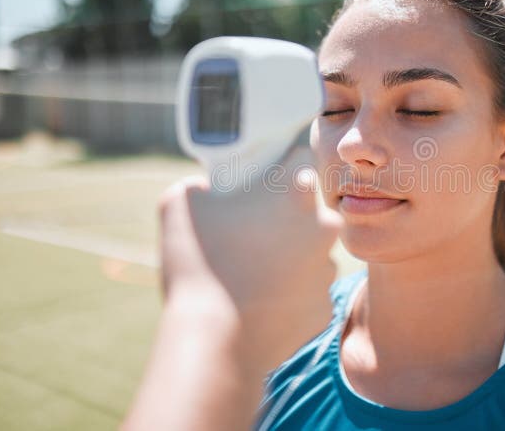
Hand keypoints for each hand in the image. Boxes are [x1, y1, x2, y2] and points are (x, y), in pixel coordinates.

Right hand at [157, 145, 342, 370]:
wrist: (214, 342)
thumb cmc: (198, 266)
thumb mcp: (178, 204)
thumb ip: (196, 185)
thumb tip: (203, 189)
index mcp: (295, 194)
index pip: (300, 162)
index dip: (279, 169)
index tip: (261, 183)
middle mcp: (323, 229)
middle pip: (310, 212)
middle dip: (286, 218)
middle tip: (251, 233)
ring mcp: (325, 272)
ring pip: (312, 254)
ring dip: (290, 257)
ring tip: (251, 274)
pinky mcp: (322, 310)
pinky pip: (307, 293)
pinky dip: (289, 296)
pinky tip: (260, 303)